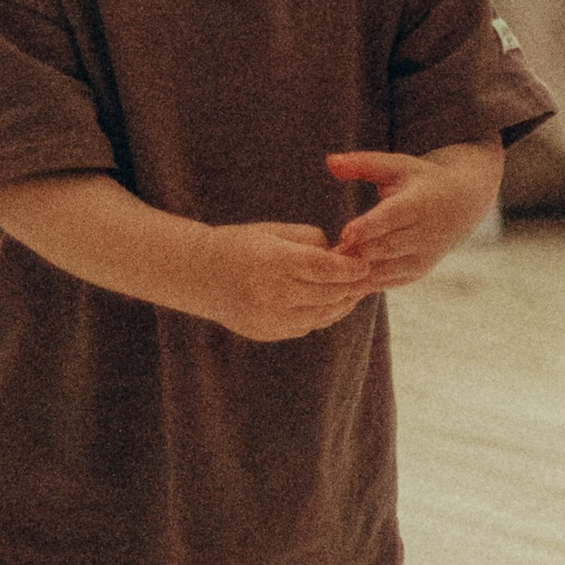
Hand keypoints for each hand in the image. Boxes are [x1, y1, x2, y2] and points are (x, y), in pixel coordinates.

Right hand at [199, 221, 373, 342]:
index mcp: (274, 261)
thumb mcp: (275, 231)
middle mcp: (271, 293)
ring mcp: (267, 318)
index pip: (325, 269)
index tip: (366, 264)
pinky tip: (332, 304)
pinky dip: (323, 315)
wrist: (197, 274)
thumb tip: (343, 257)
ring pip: (321, 315)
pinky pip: (306, 326)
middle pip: (328, 294)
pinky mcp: (265, 332)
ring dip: (342, 303)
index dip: (351, 269)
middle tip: (368, 277)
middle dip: (352, 286)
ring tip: (355, 291)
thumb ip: (312, 242)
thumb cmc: (241, 244)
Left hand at [329, 142, 502, 287]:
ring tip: (326, 268)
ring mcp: (423, 257)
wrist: (463, 203)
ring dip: (354, 272)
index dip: (365, 228)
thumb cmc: (420, 180)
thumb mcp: (396, 166)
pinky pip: (385, 283)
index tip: (343, 234)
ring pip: (382, 271)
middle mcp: (424, 234)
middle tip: (321, 257)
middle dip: (352, 254)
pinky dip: (362, 282)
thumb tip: (329, 161)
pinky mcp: (417, 273)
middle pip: (382, 249)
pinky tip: (342, 277)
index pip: (390, 220)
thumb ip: (362, 164)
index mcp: (418, 203)